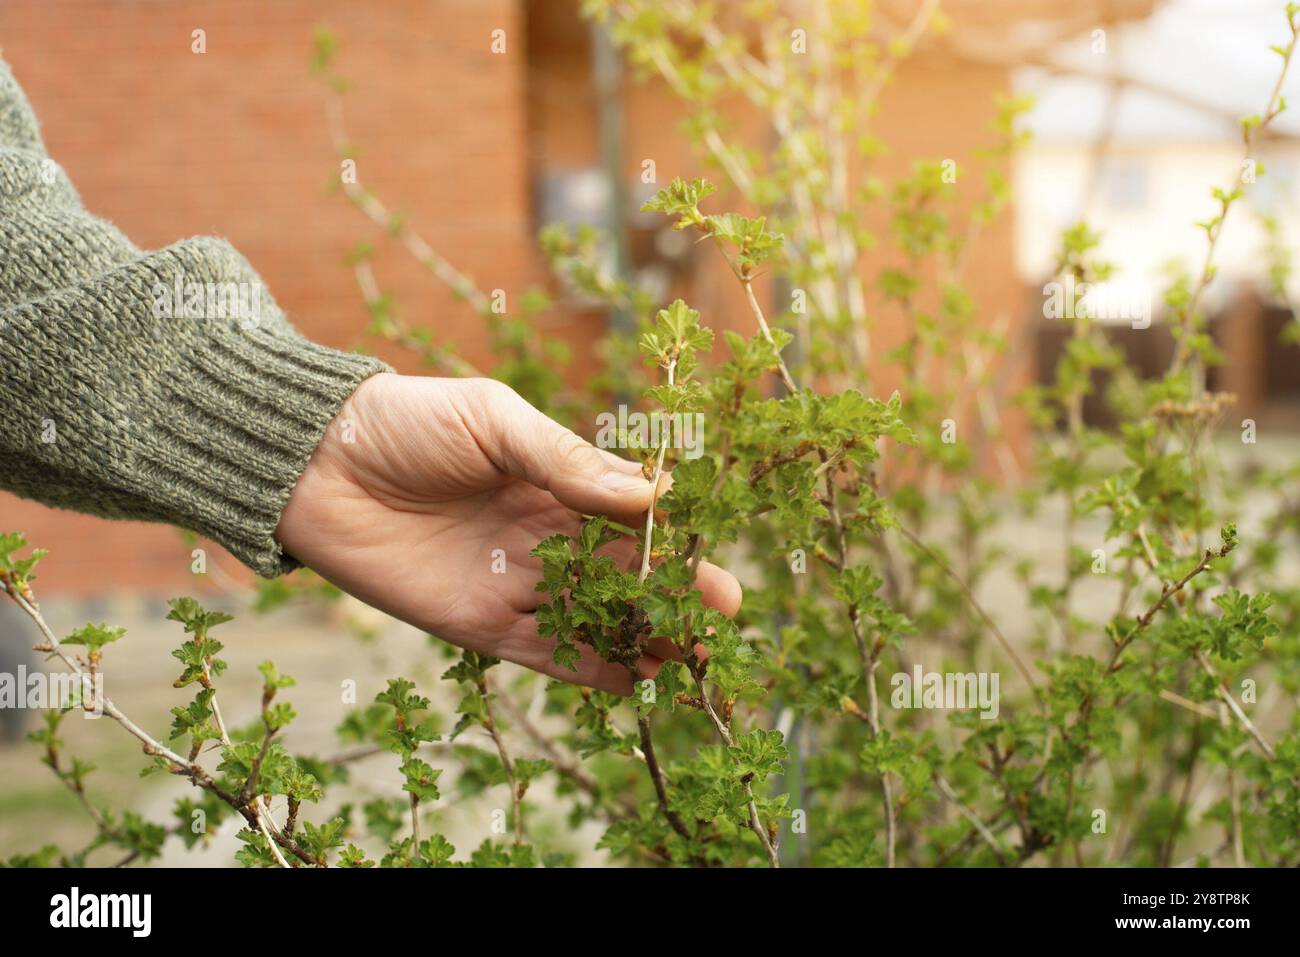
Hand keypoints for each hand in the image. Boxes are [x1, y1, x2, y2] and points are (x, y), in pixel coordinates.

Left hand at [275, 373, 740, 693]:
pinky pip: (543, 652)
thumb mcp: (495, 422)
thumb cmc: (406, 422)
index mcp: (553, 481)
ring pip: (591, 617)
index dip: (673, 539)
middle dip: (671, 596)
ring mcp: (512, 582)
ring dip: (639, 637)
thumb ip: (566, 463)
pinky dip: (587, 668)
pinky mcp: (476, 623)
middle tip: (720, 619)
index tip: (713, 557)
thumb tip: (650, 496)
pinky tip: (632, 680)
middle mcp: (542, 536)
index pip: (629, 516)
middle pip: (621, 574)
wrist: (315, 463)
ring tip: (686, 656)